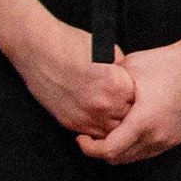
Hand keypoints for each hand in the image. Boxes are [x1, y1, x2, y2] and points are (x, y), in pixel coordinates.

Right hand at [10, 11, 136, 137]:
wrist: (37, 50)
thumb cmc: (73, 45)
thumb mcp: (110, 53)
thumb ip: (124, 73)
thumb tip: (135, 83)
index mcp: (117, 86)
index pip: (142, 101)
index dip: (140, 96)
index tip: (138, 92)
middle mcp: (103, 105)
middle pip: (129, 118)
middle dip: (130, 111)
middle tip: (127, 103)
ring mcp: (85, 117)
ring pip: (113, 131)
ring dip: (115, 122)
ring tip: (113, 109)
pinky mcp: (70, 123)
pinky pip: (94, 134)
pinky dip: (98, 126)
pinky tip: (98, 113)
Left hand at [79, 34, 180, 164]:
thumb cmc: (168, 62)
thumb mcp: (130, 67)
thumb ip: (108, 83)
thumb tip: (87, 88)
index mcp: (143, 121)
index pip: (108, 150)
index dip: (89, 148)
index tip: (81, 137)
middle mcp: (158, 135)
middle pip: (119, 158)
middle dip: (100, 150)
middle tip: (92, 136)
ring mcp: (170, 138)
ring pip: (134, 157)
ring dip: (119, 150)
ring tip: (110, 133)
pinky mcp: (177, 137)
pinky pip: (149, 152)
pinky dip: (135, 147)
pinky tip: (129, 131)